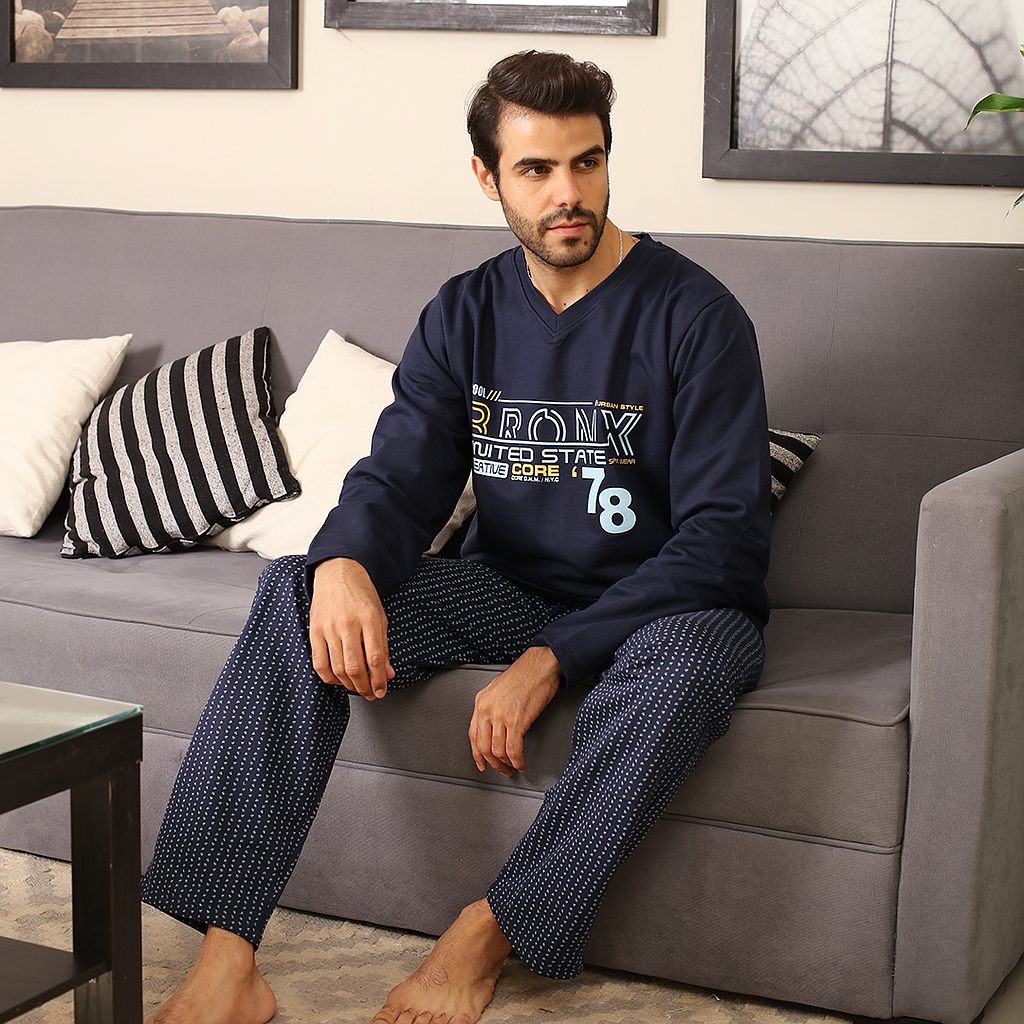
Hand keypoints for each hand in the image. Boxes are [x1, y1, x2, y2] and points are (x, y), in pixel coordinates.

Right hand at [309, 558, 394, 698]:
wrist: (338, 572)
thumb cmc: (361, 594)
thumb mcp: (379, 616)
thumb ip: (384, 646)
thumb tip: (388, 673)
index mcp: (369, 618)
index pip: (376, 658)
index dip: (379, 679)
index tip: (381, 690)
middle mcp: (348, 623)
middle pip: (355, 667)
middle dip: (364, 686)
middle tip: (370, 693)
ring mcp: (328, 627)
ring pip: (337, 668)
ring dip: (348, 685)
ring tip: (357, 688)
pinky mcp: (314, 630)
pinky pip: (319, 662)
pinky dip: (329, 677)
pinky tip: (338, 679)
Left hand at [469, 646, 561, 777]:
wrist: (540, 665)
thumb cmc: (525, 674)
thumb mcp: (498, 689)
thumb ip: (492, 707)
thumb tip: (495, 727)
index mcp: (481, 701)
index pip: (472, 735)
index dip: (477, 754)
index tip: (482, 763)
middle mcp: (487, 709)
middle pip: (484, 747)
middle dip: (493, 763)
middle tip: (500, 770)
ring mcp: (501, 716)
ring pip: (498, 751)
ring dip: (506, 764)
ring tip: (513, 768)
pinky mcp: (517, 721)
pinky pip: (514, 750)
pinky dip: (518, 761)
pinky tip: (522, 764)